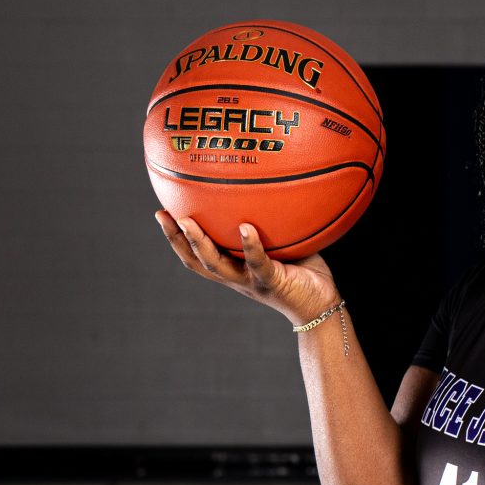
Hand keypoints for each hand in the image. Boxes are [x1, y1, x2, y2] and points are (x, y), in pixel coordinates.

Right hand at [155, 211, 340, 329]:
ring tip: (188, 221)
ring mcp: (252, 282)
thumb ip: (271, 219)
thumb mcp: (283, 241)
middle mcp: (237, 277)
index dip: (176, 237)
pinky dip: (250, 246)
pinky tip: (245, 228)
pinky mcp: (272, 283)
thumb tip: (267, 179)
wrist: (322, 305)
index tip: (162, 212)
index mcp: (234, 268)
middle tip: (163, 215)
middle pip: (196, 261)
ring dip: (200, 243)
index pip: (197, 254)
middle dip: (176, 239)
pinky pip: (258, 264)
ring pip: (217, 265)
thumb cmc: (304, 271)